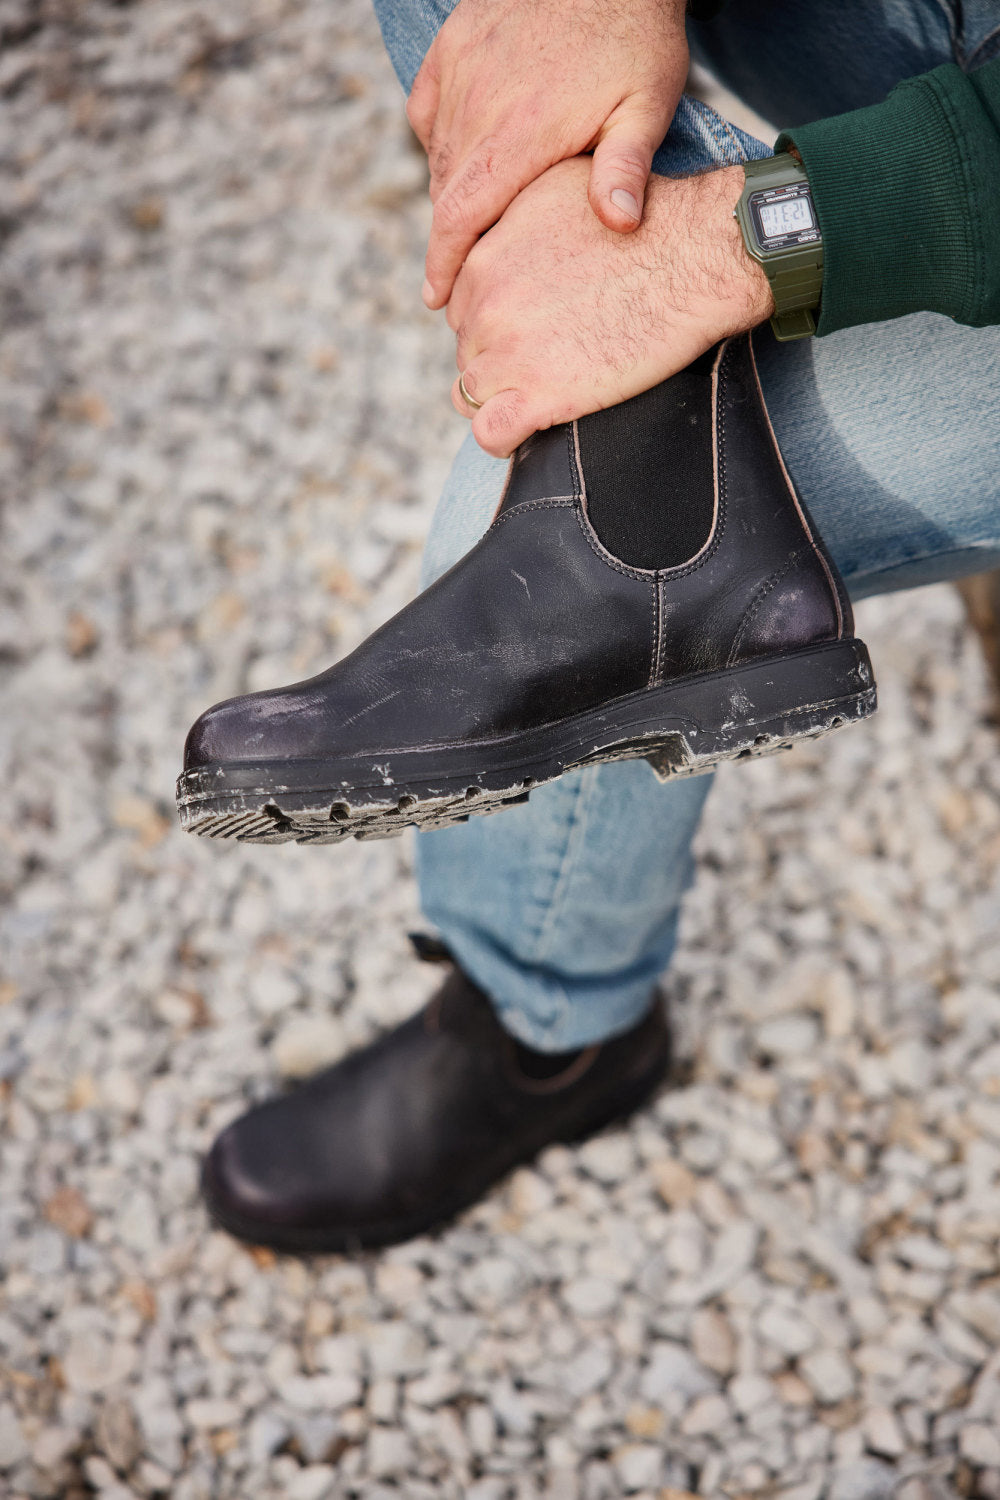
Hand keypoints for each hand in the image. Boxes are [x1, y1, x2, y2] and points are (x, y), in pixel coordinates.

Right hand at [407, 0, 688, 308]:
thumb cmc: (636, 36)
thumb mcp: (647, 104)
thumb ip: (625, 167)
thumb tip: (618, 225)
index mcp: (519, 135)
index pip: (461, 217)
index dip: (444, 264)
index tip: (436, 298)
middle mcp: (477, 107)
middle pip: (445, 194)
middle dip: (448, 241)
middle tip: (462, 280)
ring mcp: (460, 74)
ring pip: (438, 157)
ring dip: (449, 195)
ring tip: (469, 228)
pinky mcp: (451, 47)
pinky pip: (428, 111)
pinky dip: (439, 142)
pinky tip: (464, 159)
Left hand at [448, 158, 774, 456]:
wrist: (695, 255)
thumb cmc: (647, 218)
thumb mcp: (562, 191)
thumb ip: (521, 220)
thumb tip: (517, 240)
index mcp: (485, 257)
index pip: (462, 307)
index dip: (494, 321)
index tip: (529, 328)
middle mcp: (485, 304)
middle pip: (468, 349)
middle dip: (497, 358)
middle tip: (546, 360)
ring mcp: (507, 352)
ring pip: (470, 392)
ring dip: (498, 398)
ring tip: (536, 397)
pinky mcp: (537, 395)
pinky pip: (490, 433)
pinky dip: (501, 438)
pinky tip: (525, 431)